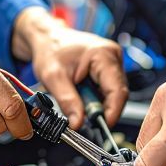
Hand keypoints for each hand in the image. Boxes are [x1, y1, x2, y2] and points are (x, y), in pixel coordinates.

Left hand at [12, 7, 127, 128]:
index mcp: (103, 54)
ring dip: (98, 104)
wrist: (47, 38)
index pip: (117, 90)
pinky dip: (96, 99)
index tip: (102, 127)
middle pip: (118, 94)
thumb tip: (78, 124)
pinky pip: (108, 90)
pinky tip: (83, 96)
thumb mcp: (53, 78)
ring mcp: (113, 62)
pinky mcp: (108, 68)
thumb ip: (67, 101)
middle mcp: (113, 56)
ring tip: (79, 102)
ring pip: (113, 94)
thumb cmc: (50, 50)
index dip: (112, 112)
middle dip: (103, 110)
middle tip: (84, 119)